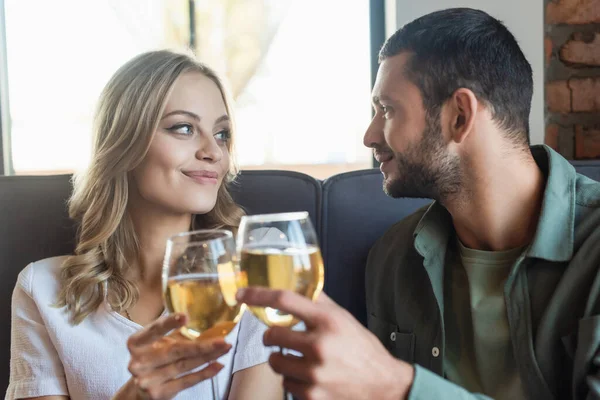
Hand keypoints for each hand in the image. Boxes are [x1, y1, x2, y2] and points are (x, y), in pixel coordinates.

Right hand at [123, 313, 231, 399]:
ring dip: (208, 357)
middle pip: (175, 351)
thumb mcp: (158, 343)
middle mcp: (139, 361)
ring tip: (225, 349)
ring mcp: (147, 379)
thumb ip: (174, 333)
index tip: (186, 317)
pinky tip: (217, 365)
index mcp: (136, 343)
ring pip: (184, 365)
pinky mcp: (158, 393)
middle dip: (202, 345)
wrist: (140, 388)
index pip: (154, 330)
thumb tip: (205, 321)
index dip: (169, 323)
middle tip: (222, 340)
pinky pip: (186, 382)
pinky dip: (204, 373)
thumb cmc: (153, 358)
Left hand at [236, 288, 413, 399]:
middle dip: (272, 336)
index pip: (285, 300)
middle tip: (279, 337)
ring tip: (299, 359)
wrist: (384, 385)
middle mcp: (320, 346)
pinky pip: (286, 385)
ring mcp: (315, 374)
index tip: (242, 294)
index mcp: (328, 321)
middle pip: (272, 335)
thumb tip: (299, 285)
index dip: (258, 295)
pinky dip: (293, 381)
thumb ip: (320, 303)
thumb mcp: (344, 319)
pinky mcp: (312, 396)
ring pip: (275, 362)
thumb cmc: (362, 349)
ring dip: (281, 359)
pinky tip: (309, 377)